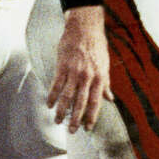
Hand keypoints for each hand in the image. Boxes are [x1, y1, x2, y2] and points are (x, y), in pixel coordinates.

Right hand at [47, 6, 112, 133]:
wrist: (84, 28)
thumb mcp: (105, 64)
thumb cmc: (96, 45)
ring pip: (67, 96)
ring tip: (57, 121)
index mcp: (99, 77)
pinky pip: (56, 84)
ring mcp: (74, 72)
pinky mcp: (62, 66)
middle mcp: (87, 77)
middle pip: (80, 102)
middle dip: (76, 119)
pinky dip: (52, 96)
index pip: (96, 102)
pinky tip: (49, 104)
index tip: (88, 128)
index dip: (92, 116)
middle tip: (72, 131)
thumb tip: (110, 99)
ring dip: (62, 111)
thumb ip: (106, 83)